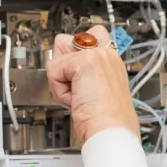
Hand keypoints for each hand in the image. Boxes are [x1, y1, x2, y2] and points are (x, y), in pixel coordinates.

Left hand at [47, 25, 138, 143]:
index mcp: (113, 62)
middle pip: (67, 40)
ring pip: (58, 52)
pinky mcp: (83, 62)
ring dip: (60, 75)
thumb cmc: (108, 121)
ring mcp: (97, 55)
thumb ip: (86, 75)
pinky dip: (58, 89)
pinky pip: (54, 69)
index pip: (91, 35)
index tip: (80, 77)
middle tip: (76, 86)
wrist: (111, 131)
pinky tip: (74, 99)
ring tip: (75, 94)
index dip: (76, 54)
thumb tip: (65, 68)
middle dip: (63, 63)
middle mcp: (107, 55)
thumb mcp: (100, 93)